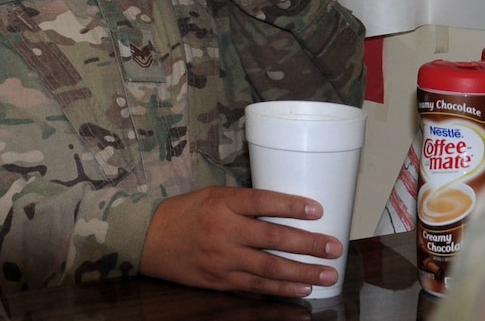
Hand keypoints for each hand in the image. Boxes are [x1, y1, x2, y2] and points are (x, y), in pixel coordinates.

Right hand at [140, 186, 341, 298]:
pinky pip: (256, 286)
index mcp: (222, 202)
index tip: (318, 209)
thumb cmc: (185, 213)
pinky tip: (301, 287)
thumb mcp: (213, 196)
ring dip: (302, 271)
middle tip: (334, 247)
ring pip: (269, 267)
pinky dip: (281, 289)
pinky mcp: (220, 280)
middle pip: (272, 237)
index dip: (291, 205)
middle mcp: (223, 230)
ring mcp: (222, 258)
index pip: (262, 201)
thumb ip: (244, 203)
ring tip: (327, 273)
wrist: (150, 239)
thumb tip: (285, 210)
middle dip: (307, 243)